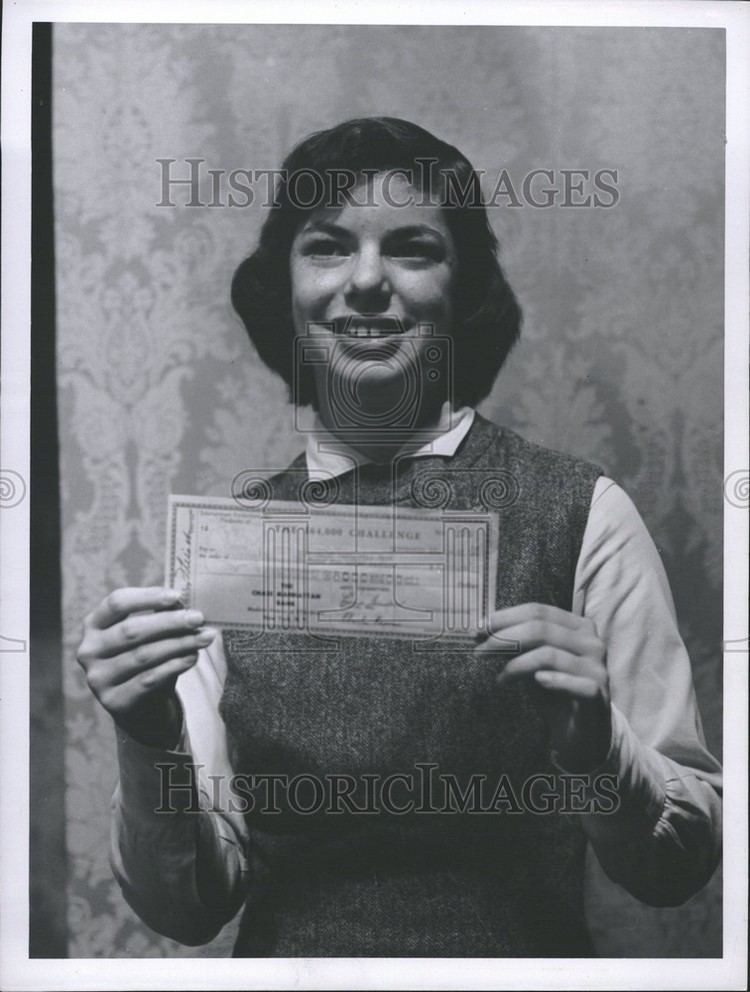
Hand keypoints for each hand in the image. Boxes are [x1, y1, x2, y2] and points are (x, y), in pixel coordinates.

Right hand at [76, 587, 216, 748]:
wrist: (142, 707)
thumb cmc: (148, 660)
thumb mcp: (152, 635)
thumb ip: (160, 616)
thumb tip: (180, 604)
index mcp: (94, 625)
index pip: (116, 603)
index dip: (147, 597)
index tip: (177, 596)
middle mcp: (89, 650)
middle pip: (131, 630)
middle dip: (170, 622)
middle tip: (198, 618)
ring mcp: (98, 678)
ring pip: (142, 655)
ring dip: (179, 644)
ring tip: (204, 638)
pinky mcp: (113, 701)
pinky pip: (148, 679)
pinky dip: (174, 666)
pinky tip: (192, 657)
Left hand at [474, 603, 611, 771]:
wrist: (581, 734)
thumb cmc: (555, 694)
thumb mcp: (533, 665)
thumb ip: (517, 646)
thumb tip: (483, 631)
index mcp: (578, 627)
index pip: (538, 611)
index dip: (506, 617)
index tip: (480, 627)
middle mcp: (592, 642)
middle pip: (541, 629)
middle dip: (505, 639)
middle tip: (480, 652)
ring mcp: (597, 668)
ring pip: (549, 655)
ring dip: (516, 665)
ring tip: (501, 678)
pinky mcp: (598, 695)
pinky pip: (573, 683)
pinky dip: (552, 681)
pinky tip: (537, 683)